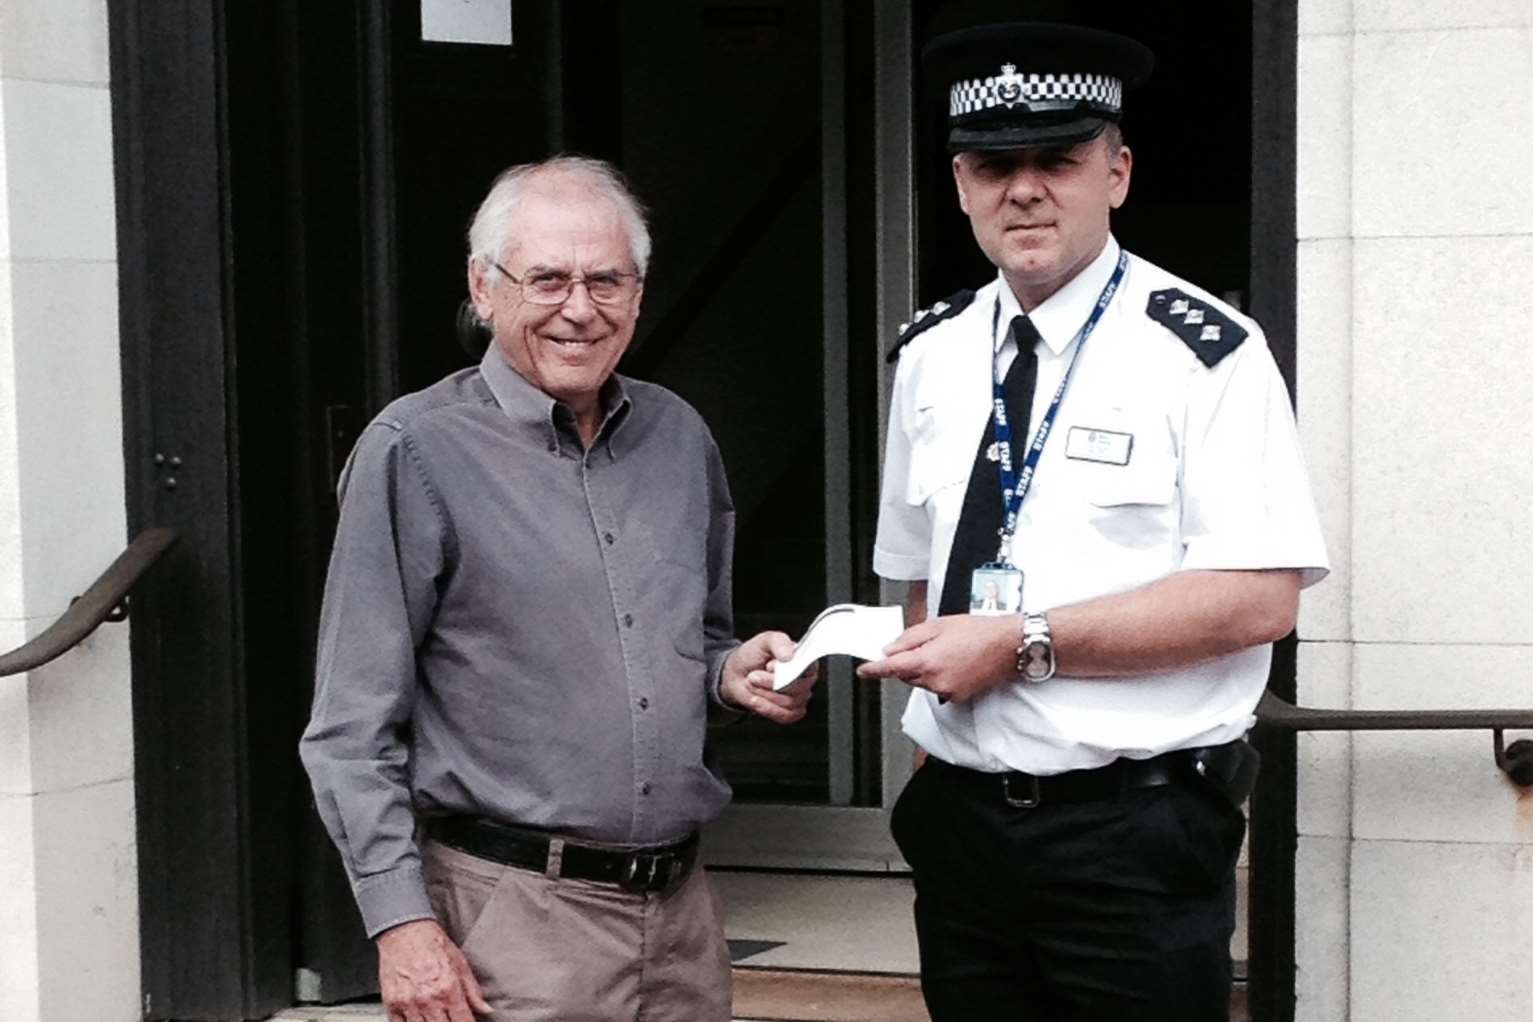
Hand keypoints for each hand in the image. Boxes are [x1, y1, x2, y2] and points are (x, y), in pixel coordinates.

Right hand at [375, 918, 491, 1021]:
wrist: (405, 931)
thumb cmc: (433, 944)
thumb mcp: (460, 963)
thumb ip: (473, 991)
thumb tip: (486, 1010)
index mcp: (449, 989)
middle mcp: (429, 999)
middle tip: (450, 1018)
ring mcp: (409, 1004)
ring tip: (435, 1017)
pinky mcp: (391, 1004)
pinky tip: (418, 1019)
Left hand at [720, 630, 817, 722]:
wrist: (737, 673)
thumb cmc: (753, 655)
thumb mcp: (764, 641)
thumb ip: (778, 642)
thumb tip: (789, 655)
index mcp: (803, 658)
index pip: (809, 667)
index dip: (789, 669)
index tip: (770, 666)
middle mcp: (804, 678)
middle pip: (798, 687)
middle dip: (770, 683)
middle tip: (754, 675)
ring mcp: (799, 696)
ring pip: (789, 702)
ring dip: (765, 694)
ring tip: (753, 684)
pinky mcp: (790, 711)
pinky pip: (785, 715)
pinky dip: (767, 708)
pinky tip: (756, 700)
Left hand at [855, 614, 1018, 703]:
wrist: (1009, 645)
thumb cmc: (980, 631)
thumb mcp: (938, 625)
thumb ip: (910, 638)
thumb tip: (891, 649)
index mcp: (928, 660)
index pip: (891, 668)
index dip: (874, 670)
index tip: (863, 671)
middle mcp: (936, 680)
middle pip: (906, 676)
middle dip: (908, 662)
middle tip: (927, 645)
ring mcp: (948, 691)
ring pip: (922, 683)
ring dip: (925, 670)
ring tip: (948, 651)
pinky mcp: (959, 697)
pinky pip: (939, 688)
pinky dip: (940, 677)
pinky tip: (956, 663)